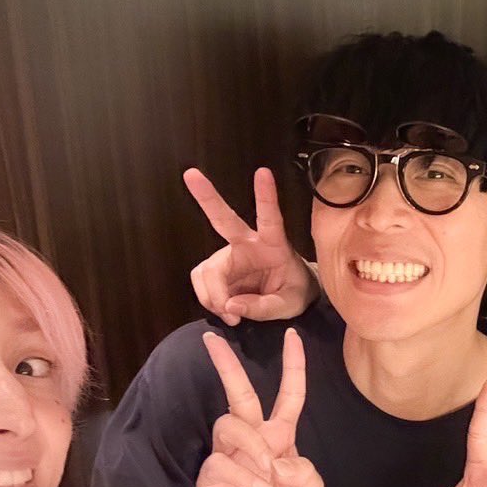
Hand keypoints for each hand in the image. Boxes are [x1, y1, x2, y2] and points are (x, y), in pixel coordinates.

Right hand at [185, 167, 317, 324]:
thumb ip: (263, 307)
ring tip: (231, 314)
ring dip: (213, 297)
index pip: (270, 218)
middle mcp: (247, 243)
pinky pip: (203, 285)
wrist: (291, 295)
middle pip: (223, 220)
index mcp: (274, 243)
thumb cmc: (295, 291)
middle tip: (190, 174)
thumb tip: (232, 306)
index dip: (266, 197)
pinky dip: (210, 301)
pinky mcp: (218, 269)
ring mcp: (229, 255)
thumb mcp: (289, 304)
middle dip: (207, 197)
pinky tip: (224, 309)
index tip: (263, 173)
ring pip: (207, 272)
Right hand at [197, 327, 323, 486]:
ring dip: (251, 445)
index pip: (288, 394)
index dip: (293, 366)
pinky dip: (242, 473)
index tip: (292, 335)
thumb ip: (303, 472)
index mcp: (280, 434)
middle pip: (239, 393)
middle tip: (212, 339)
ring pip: (229, 425)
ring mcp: (229, 453)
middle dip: (226, 365)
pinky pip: (221, 461)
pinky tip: (258, 486)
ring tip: (266, 470)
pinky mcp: (211, 473)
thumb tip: (279, 460)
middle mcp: (252, 437)